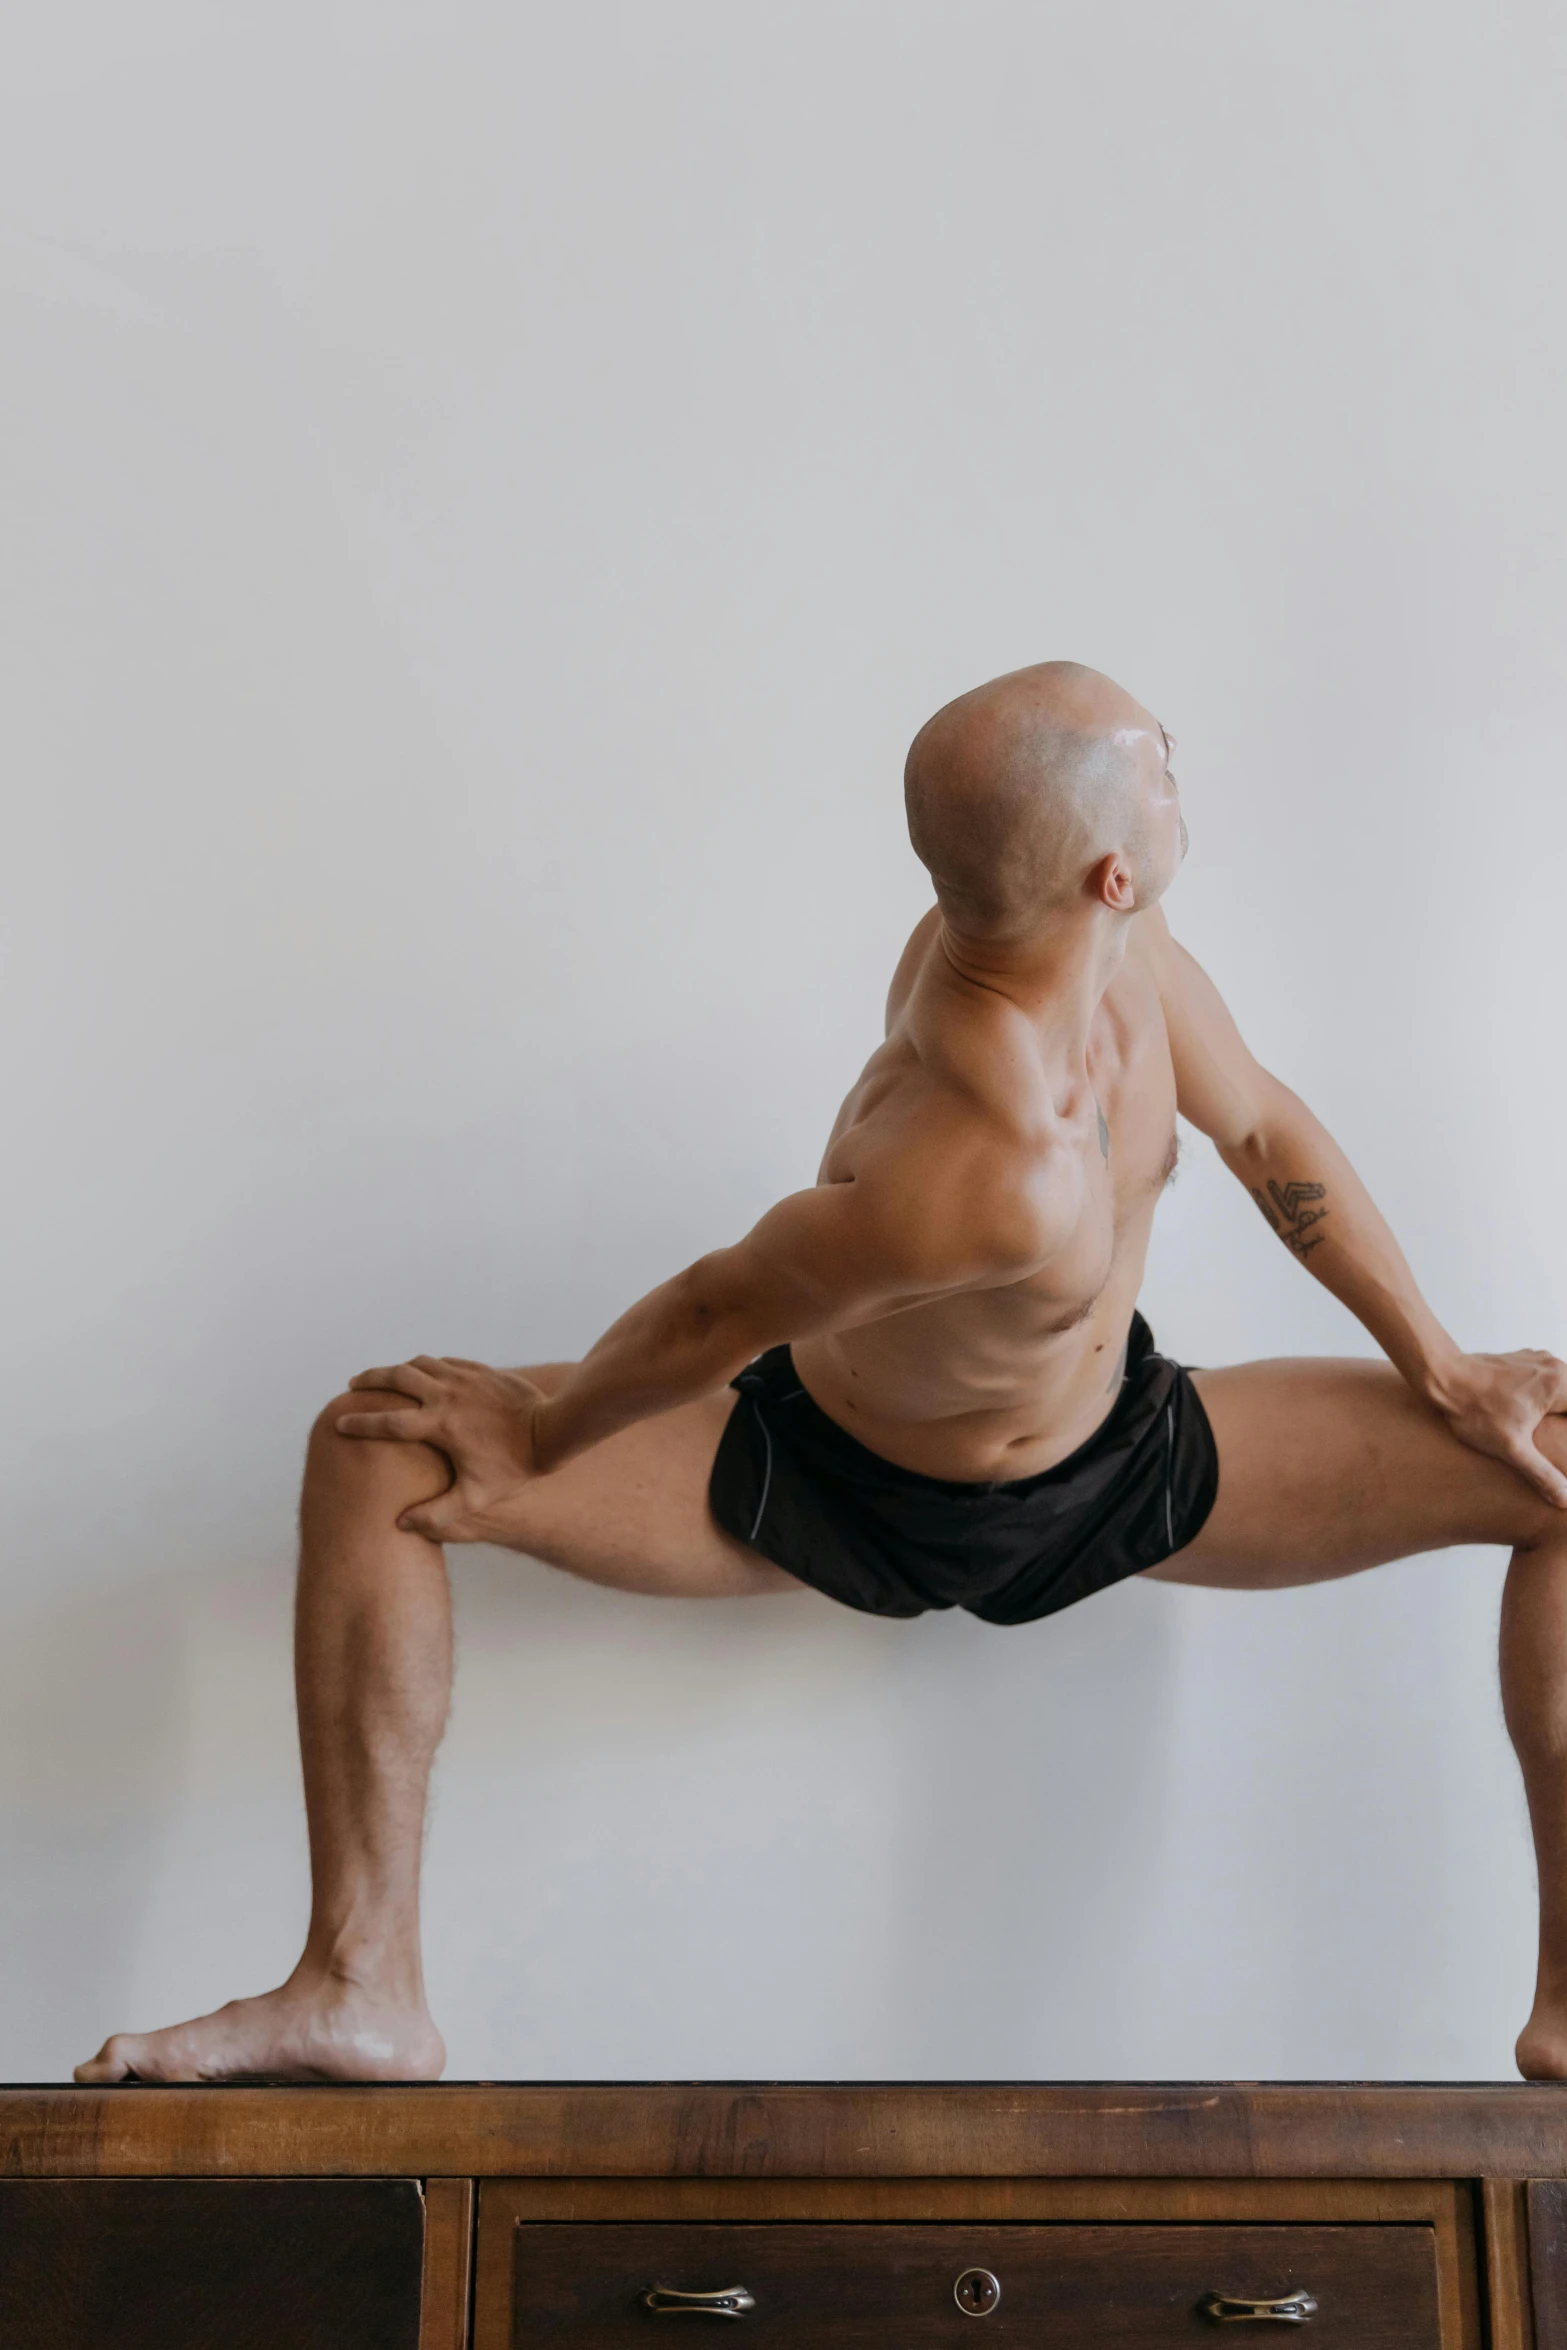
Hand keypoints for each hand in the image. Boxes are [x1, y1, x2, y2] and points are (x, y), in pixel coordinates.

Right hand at [336, 1356, 547, 1541]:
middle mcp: (447, 1395)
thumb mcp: (475, 1498)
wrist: (552, 1431)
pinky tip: (422, 1372)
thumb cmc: (513, 1467)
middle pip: (397, 1377)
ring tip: (384, 1376)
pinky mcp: (481, 1370)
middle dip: (371, 1379)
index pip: (388, 1422)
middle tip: (353, 1384)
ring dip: (397, 1368)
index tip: (339, 1422)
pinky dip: (426, 1365)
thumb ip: (438, 1514)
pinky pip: (444, 1362)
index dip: (360, 1423)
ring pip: (420, 1363)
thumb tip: (402, 1525)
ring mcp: (464, 1378)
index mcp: (440, 1425)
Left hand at [1430, 1349, 1566, 1509]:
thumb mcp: (1512, 1448)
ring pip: (1563, 1387)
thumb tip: (1565, 1498)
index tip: (1565, 1441)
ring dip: (1559, 1407)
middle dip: (1566, 1420)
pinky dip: (1548, 1396)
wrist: (1443, 1377)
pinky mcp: (1522, 1361)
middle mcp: (1553, 1367)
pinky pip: (1546, 1378)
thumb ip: (1542, 1474)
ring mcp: (1537, 1360)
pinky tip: (1532, 1413)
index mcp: (1559, 1385)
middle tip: (1560, 1437)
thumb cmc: (1475, 1410)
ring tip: (1544, 1427)